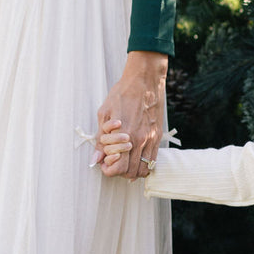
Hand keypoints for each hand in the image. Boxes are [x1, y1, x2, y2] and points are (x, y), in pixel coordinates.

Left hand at [96, 50, 166, 179]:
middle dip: (119, 172)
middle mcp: (139, 140)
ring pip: (143, 170)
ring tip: (125, 161)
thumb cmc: (122, 94)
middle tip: (113, 162)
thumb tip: (95, 159)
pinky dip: (143, 164)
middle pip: (130, 172)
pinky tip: (135, 157)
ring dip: (132, 171)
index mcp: (123, 134)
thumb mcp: (104, 113)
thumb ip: (100, 140)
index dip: (108, 170)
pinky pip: (153, 160)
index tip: (105, 163)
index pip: (118, 167)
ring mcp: (150, 139)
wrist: (144, 80)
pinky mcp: (157, 136)